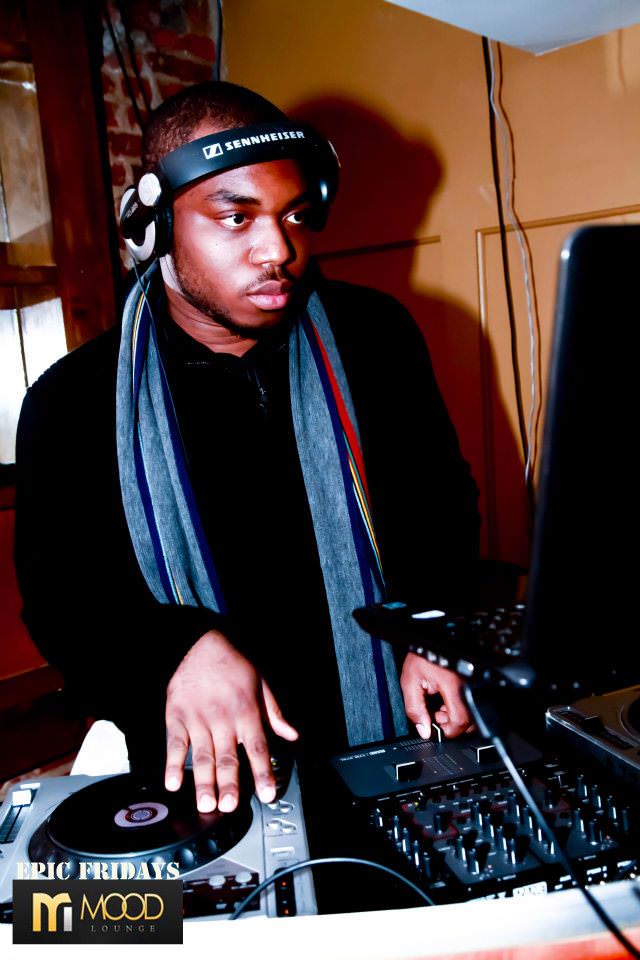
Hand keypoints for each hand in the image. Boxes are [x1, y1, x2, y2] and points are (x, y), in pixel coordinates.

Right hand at [164, 630, 297, 813]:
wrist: (198, 643)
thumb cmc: (233, 663)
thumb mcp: (261, 683)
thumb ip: (275, 713)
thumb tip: (292, 735)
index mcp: (246, 712)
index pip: (258, 748)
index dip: (263, 773)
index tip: (267, 794)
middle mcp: (223, 719)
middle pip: (228, 758)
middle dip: (229, 785)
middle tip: (229, 806)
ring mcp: (198, 720)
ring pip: (202, 756)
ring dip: (203, 782)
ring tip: (206, 804)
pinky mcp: (177, 717)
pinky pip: (175, 745)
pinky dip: (173, 765)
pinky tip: (173, 783)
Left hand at [400, 653, 472, 738]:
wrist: (432, 639)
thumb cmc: (421, 656)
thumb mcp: (410, 681)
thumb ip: (415, 708)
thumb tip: (424, 730)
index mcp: (453, 686)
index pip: (460, 720)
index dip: (448, 730)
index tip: (437, 728)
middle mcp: (466, 685)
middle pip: (471, 721)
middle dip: (453, 724)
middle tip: (437, 716)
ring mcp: (471, 684)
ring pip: (472, 713)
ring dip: (456, 717)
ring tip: (440, 707)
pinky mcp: (471, 682)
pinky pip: (471, 703)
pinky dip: (459, 707)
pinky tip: (446, 700)